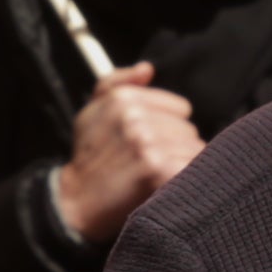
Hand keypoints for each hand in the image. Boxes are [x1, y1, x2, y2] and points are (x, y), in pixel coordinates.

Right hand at [49, 68, 204, 247]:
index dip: (169, 127)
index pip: (181, 108)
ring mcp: (148, 144)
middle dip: (177, 146)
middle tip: (153, 163)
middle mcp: (136, 118)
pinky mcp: (158, 170)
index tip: (152, 143)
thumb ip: (116, 82)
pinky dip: (188, 180)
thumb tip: (148, 69)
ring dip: (183, 164)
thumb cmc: (89, 156)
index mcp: (123, 98)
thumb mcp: (92, 111)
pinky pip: (194, 168)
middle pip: (189, 130)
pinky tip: (168, 186)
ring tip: (158, 176)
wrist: (76, 202)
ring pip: (195, 149)